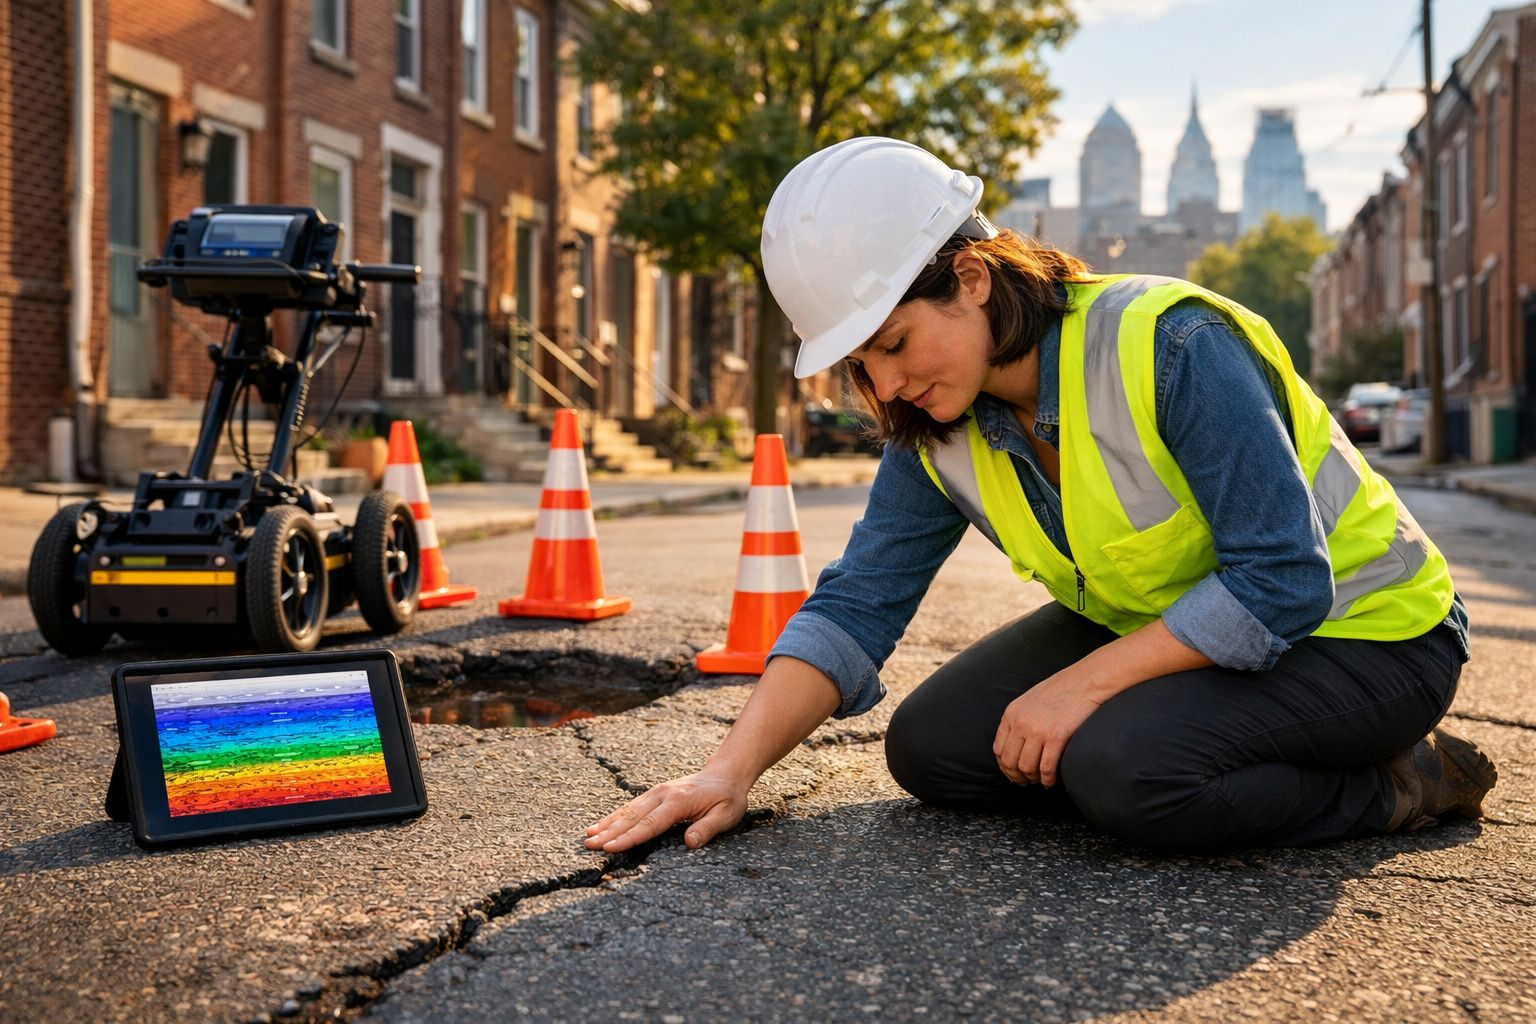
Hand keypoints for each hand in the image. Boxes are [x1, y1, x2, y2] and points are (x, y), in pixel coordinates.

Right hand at [583, 770, 748, 852]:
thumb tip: (690, 843)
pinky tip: (601, 825)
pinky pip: (631, 806)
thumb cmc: (728, 798)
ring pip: (628, 810)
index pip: (649, 824)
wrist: (726, 774)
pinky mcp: (655, 794)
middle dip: (610, 833)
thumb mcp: (727, 815)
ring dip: (607, 824)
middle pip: (632, 817)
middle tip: (589, 846)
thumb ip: (708, 828)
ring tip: (588, 837)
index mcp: (678, 802)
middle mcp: (663, 795)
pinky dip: (614, 816)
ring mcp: (657, 793)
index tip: (610, 847)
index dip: (628, 838)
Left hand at [992, 671, 1104, 788]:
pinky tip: (1051, 781)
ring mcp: (1037, 730)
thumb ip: (1020, 719)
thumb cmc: (1061, 690)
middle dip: (1017, 776)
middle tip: (1026, 782)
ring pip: (1026, 767)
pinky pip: (1046, 768)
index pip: (998, 749)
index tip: (1013, 773)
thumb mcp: (1030, 701)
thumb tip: (1017, 744)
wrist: (1085, 681)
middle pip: (1010, 761)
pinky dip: (1048, 779)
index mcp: (1011, 713)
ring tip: (1040, 780)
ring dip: (1032, 779)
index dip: (1005, 766)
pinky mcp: (1056, 737)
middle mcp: (1020, 723)